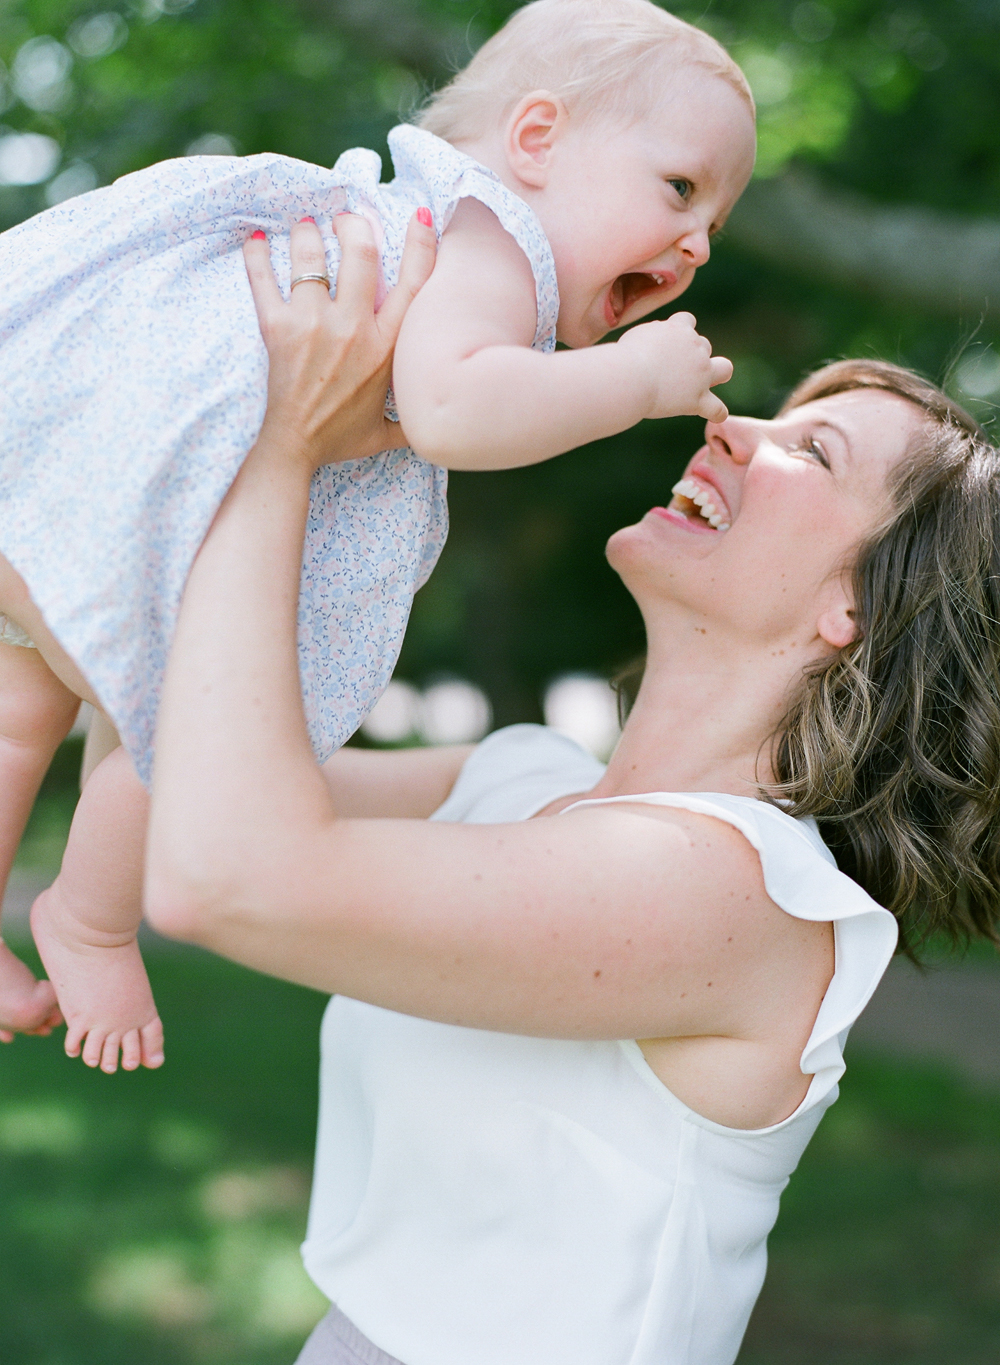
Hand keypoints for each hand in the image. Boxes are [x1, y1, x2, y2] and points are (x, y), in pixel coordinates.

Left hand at [242, 210, 436, 469]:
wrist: (294, 448)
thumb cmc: (341, 437)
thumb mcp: (389, 430)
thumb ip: (414, 417)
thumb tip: (442, 415)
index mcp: (387, 348)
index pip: (414, 284)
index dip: (422, 245)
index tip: (421, 217)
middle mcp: (353, 329)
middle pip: (361, 253)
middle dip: (354, 224)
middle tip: (346, 217)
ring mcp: (313, 325)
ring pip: (312, 258)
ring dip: (307, 233)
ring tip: (305, 225)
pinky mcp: (277, 328)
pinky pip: (264, 279)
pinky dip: (256, 254)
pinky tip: (255, 239)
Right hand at [619, 311, 732, 423]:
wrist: (630, 377)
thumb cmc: (623, 358)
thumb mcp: (637, 335)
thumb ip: (652, 336)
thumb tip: (657, 342)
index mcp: (679, 327)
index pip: (687, 321)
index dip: (678, 332)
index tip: (663, 346)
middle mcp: (695, 347)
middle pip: (704, 345)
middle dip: (691, 356)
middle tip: (670, 370)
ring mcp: (701, 374)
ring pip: (725, 368)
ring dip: (716, 374)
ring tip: (699, 386)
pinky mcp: (697, 399)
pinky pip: (717, 409)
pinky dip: (717, 412)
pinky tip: (713, 415)